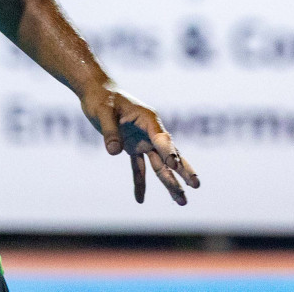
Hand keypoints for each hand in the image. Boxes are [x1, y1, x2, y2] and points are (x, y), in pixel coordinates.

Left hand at [78, 82, 198, 204]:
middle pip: (170, 154)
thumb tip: (114, 152)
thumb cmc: (102, 98)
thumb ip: (110, 132)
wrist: (97, 92)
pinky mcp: (132, 147)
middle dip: (183, 170)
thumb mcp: (104, 113)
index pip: (162, 138)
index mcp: (149, 119)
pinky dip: (139, 183)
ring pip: (159, 165)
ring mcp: (143, 141)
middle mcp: (150, 132)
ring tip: (182, 201)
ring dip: (170, 182)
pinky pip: (138, 168)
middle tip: (196, 185)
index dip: (168, 151)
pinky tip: (140, 200)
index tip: (174, 165)